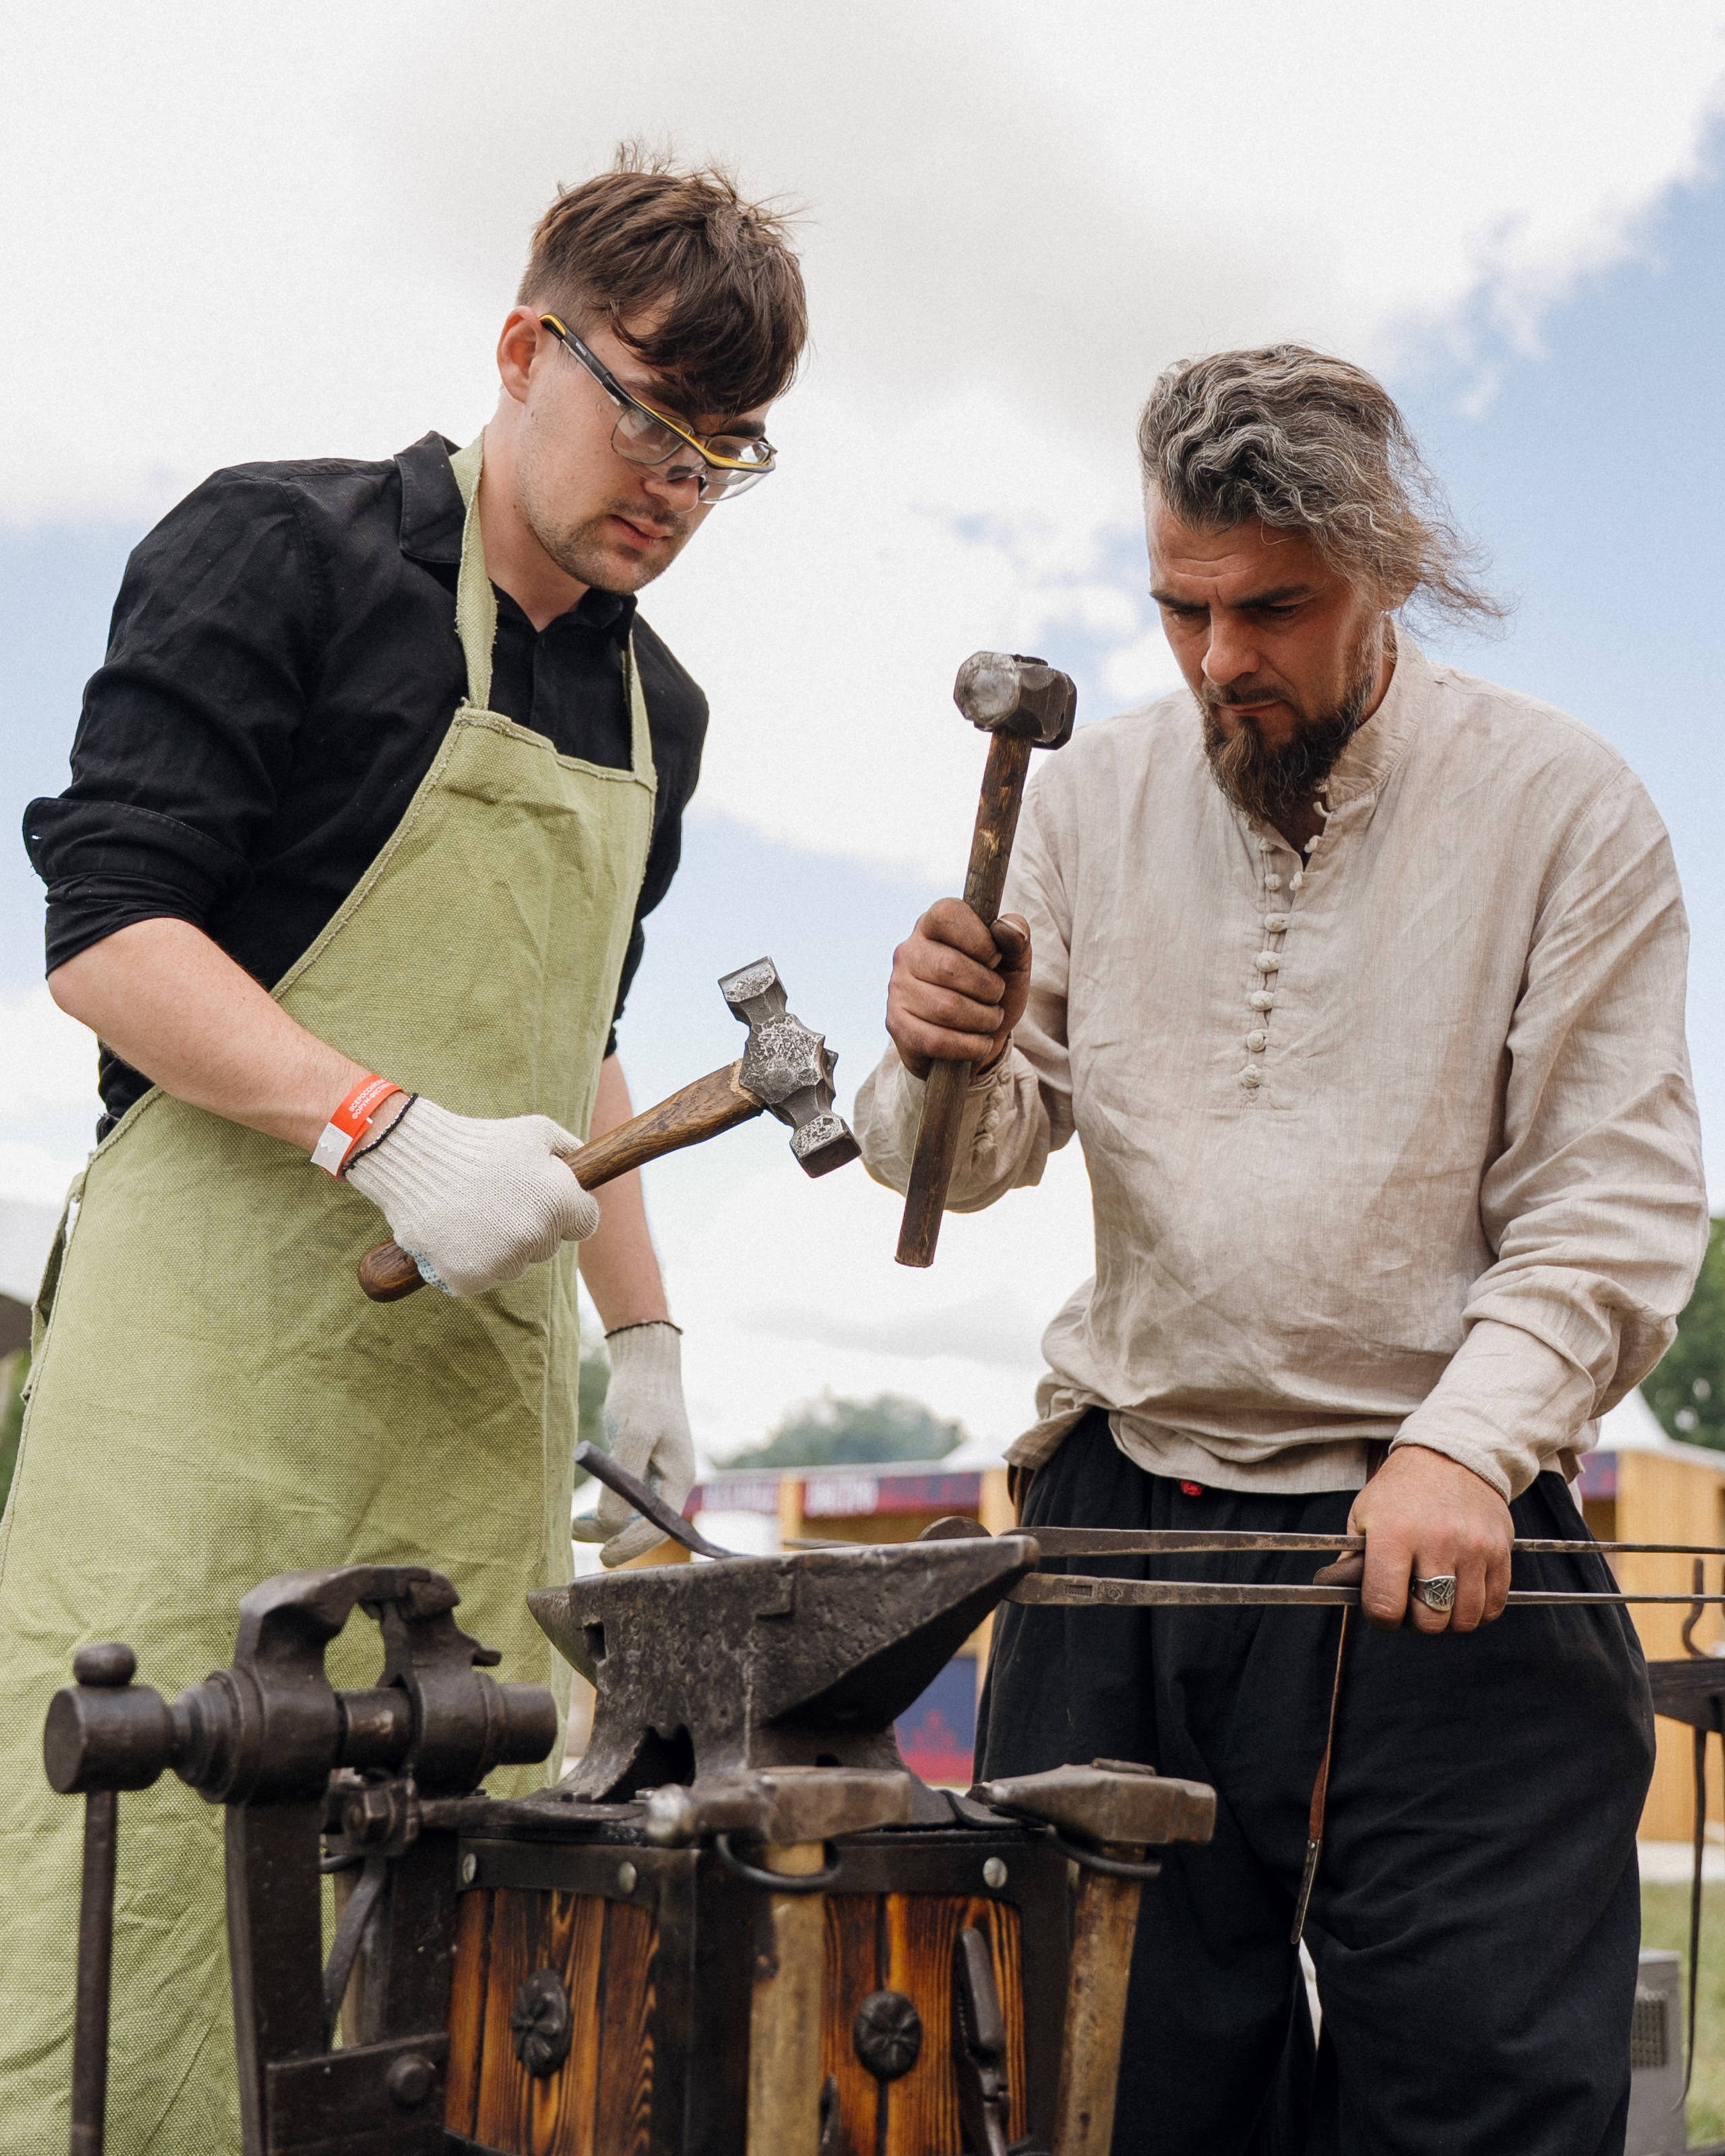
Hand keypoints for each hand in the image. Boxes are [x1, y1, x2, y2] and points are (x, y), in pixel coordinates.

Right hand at [344, 1097, 599, 1296]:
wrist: (415, 1158)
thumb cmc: (478, 1141)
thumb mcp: (535, 1131)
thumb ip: (571, 1150)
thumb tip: (589, 1167)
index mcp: (559, 1202)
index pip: (585, 1223)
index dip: (567, 1211)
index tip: (546, 1202)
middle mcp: (536, 1237)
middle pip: (548, 1246)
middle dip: (532, 1226)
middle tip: (499, 1200)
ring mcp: (502, 1262)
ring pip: (515, 1265)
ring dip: (501, 1248)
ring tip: (473, 1213)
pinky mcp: (468, 1279)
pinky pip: (481, 1278)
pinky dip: (469, 1263)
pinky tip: (456, 1233)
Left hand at [574, 1321, 696, 1566]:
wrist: (646, 1365)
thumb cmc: (642, 1396)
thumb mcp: (633, 1435)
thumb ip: (623, 1482)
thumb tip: (611, 1524)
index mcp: (680, 1478)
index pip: (660, 1526)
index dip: (633, 1545)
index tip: (603, 1556)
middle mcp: (671, 1482)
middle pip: (646, 1526)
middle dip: (614, 1537)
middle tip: (576, 1534)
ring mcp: (657, 1476)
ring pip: (634, 1515)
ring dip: (606, 1525)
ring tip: (574, 1527)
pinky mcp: (642, 1468)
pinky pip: (626, 1500)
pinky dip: (606, 1508)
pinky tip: (583, 1514)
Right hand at [886, 900, 1031, 1080]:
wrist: (973, 1039)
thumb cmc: (990, 992)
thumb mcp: (1013, 964)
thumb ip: (1016, 939)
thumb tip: (1010, 928)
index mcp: (933, 925)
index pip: (948, 914)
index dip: (980, 939)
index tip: (994, 958)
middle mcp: (908, 952)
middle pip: (949, 966)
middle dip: (988, 988)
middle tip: (996, 997)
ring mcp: (897, 988)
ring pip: (946, 1007)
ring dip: (983, 1020)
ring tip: (990, 1020)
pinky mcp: (896, 1023)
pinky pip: (936, 1039)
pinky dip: (969, 1046)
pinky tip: (980, 1043)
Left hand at [1348, 1444, 1513, 1633]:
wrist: (1449, 1455)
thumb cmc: (1401, 1489)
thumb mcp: (1364, 1514)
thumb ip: (1354, 1559)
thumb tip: (1343, 1593)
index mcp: (1394, 1534)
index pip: (1386, 1605)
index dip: (1382, 1619)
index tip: (1384, 1610)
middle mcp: (1436, 1542)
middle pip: (1431, 1620)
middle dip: (1417, 1621)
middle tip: (1413, 1602)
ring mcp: (1473, 1548)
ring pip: (1465, 1619)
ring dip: (1448, 1617)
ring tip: (1437, 1595)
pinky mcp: (1499, 1550)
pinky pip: (1493, 1605)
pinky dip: (1477, 1609)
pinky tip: (1462, 1590)